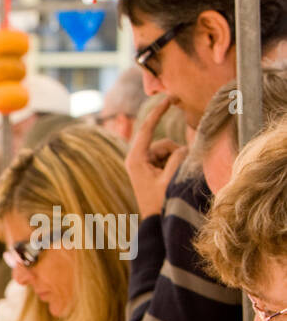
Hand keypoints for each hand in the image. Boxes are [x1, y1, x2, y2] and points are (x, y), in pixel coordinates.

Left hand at [125, 97, 187, 217]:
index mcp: (135, 159)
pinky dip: (174, 165)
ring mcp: (144, 162)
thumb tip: (184, 149)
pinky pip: (169, 158)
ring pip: (170, 151)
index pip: (146, 129)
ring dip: (175, 163)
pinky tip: (168, 181)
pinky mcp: (151, 167)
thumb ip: (178, 159)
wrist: (153, 222)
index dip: (158, 112)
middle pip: (165, 143)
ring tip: (168, 181)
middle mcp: (137, 158)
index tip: (169, 98)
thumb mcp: (169, 180)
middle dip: (175, 155)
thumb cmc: (158, 203)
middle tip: (171, 176)